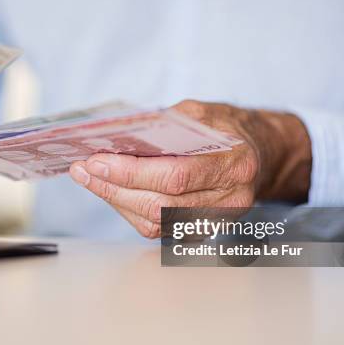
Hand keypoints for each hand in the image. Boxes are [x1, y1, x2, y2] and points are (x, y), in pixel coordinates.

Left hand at [69, 100, 311, 237]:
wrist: (260, 154)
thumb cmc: (227, 129)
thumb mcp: (200, 113)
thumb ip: (165, 123)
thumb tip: (116, 136)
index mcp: (234, 164)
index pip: (175, 176)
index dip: (130, 173)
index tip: (96, 162)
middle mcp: (230, 199)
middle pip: (160, 205)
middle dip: (113, 188)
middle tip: (84, 171)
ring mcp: (218, 221)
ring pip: (154, 222)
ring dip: (116, 202)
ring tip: (92, 179)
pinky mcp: (202, 231)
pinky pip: (158, 230)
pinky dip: (130, 211)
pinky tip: (114, 192)